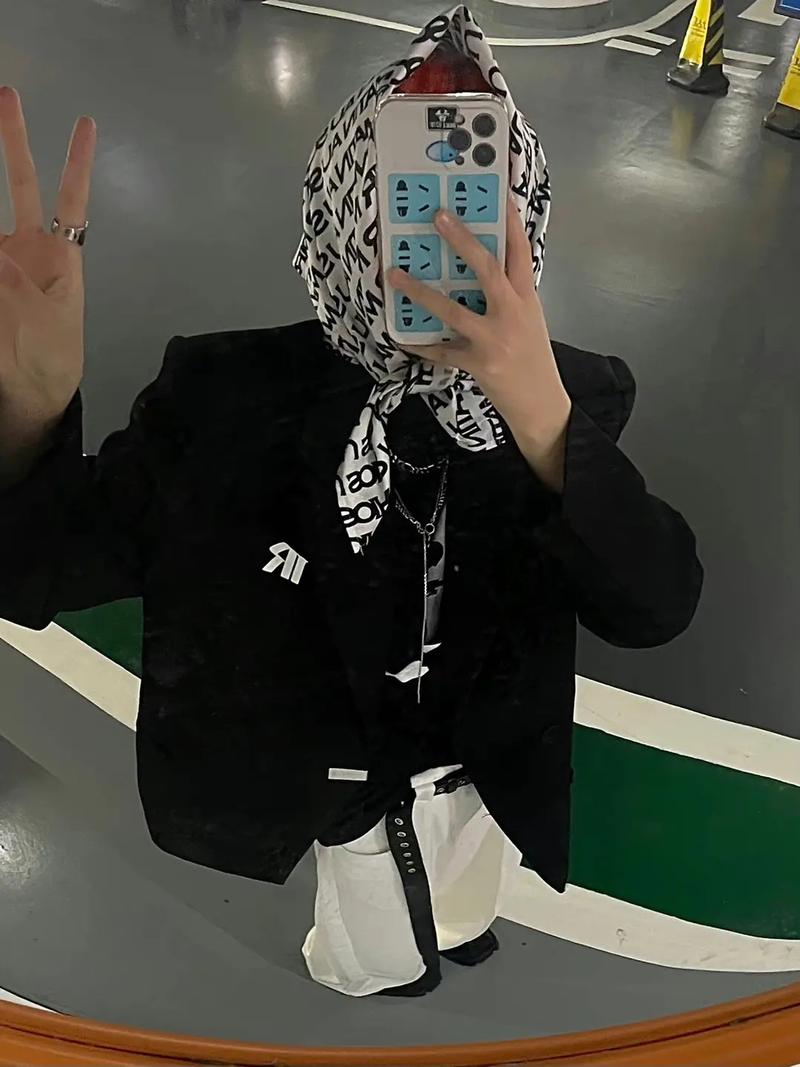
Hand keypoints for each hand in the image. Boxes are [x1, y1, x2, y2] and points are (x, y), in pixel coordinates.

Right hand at [0, 86, 95, 421]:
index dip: (77, 162)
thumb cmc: (49, 363)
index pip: (71, 199)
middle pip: (22, 185)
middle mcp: (29, 250)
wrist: (29, 400)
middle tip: (6, 95)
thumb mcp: (39, 322)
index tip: (86, 124)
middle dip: (14, 142)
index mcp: (61, 257)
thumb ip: (11, 285)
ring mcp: (2, 261)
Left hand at [386, 194, 571, 491]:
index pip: (520, 252)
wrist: (542, 403)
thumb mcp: (529, 319)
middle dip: (461, 240)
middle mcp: (511, 313)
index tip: (499, 193)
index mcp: (526, 298)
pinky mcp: (478, 364)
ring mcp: (493, 340)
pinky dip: (420, 346)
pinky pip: (441, 352)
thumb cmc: (532, 358)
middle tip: (437, 216)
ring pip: (452, 311)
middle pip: (486, 268)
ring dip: (420, 292)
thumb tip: (480, 269)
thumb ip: (509, 294)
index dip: (510, 221)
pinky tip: (401, 338)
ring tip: (394, 275)